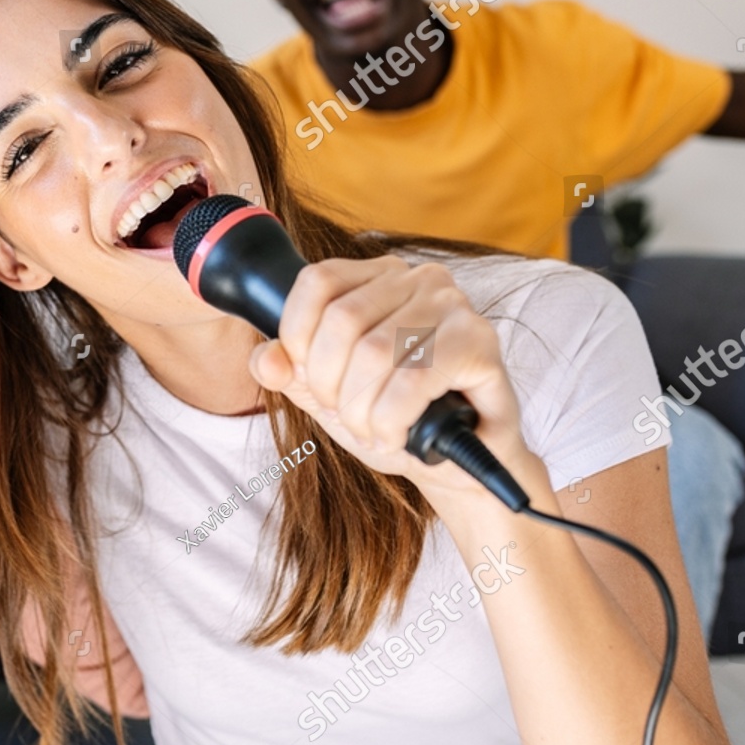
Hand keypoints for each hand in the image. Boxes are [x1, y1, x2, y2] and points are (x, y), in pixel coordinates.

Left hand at [248, 255, 530, 498]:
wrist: (458, 465)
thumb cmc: (394, 420)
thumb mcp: (327, 396)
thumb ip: (291, 372)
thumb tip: (266, 358)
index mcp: (377, 278)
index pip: (317, 281)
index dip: (298, 337)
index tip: (309, 379)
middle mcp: (418, 279)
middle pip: (342, 320)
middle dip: (330, 385)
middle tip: (348, 416)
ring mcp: (453, 306)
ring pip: (375, 353)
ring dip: (362, 411)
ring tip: (373, 431)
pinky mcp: (479, 342)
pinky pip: (412, 380)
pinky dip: (391, 421)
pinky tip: (394, 437)